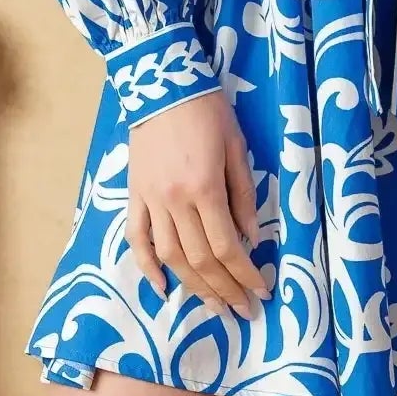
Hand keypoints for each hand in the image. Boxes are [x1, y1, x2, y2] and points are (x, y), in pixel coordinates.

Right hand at [124, 89, 270, 318]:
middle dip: (225, 290)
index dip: (246, 275)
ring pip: (170, 256)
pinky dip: (147, 266)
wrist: (162, 84)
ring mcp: (150, 200)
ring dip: (193, 286)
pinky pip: (137, 238)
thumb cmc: (208, 111)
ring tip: (214, 306)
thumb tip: (250, 238)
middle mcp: (175, 201)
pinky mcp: (134, 195)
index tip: (261, 292)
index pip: (227, 247)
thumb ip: (244, 196)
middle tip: (243, 310)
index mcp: (205, 188)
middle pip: (200, 259)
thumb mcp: (237, 149)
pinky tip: (163, 288)